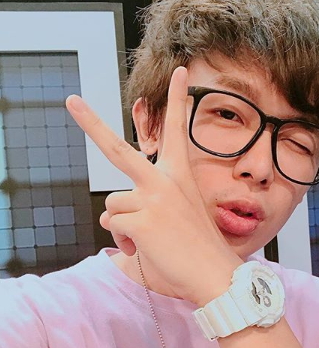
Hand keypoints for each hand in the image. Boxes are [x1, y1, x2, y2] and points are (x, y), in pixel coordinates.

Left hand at [65, 66, 242, 305]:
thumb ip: (142, 214)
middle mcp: (164, 181)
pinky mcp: (141, 220)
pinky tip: (146, 250)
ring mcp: (152, 198)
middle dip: (90, 123)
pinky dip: (125, 242)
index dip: (176, 100)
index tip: (179, 72)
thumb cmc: (199, 251)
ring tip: (149, 242)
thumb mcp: (176, 223)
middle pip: (117, 150)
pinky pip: (115, 228)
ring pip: (113, 206)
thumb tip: (109, 224)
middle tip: (72, 101)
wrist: (216, 275)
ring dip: (123, 226)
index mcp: (180, 177)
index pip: (177, 131)